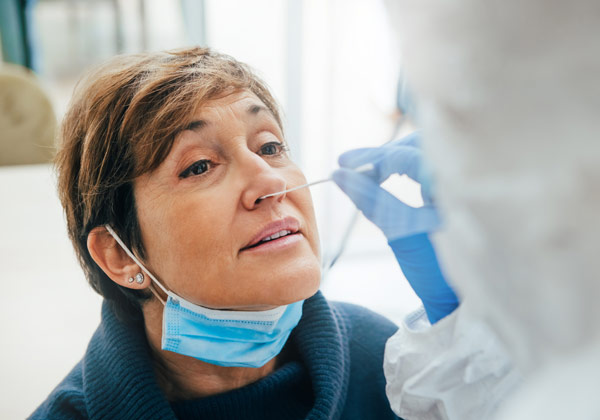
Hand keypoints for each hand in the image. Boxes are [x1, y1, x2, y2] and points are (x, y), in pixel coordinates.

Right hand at [332, 132, 458, 322]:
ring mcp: (469, 181)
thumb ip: (370, 198)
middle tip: (350, 164)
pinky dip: (407, 166)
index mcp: (459, 185)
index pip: (409, 155)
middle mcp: (470, 175)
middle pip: (420, 144)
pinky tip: (386, 175)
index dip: (373, 158)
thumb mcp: (400, 232)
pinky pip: (431, 165)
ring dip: (394, 158)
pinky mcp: (462, 188)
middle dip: (384, 153)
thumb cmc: (437, 270)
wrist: (464, 300)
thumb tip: (338, 174)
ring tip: (365, 170)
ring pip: (426, 151)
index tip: (343, 164)